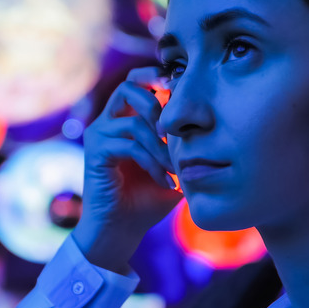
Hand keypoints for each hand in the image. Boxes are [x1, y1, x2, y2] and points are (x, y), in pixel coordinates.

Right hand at [72, 67, 181, 273]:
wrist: (121, 231)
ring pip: (134, 121)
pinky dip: (152, 162)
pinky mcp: (95, 154)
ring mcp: (98, 136)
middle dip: (156, 104)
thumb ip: (183, 144)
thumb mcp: (172, 167)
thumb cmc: (148, 200)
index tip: (180, 89)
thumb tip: (213, 123)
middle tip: (174, 131)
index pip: (135, 82)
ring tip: (174, 168)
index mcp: (123, 120)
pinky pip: (129, 145)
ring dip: (161, 145)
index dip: (155, 77)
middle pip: (127, 87)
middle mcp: (107, 123)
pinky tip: (164, 181)